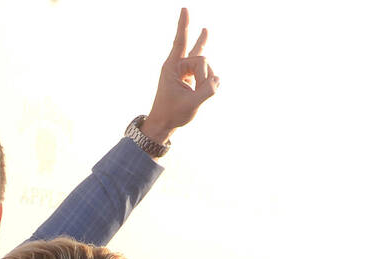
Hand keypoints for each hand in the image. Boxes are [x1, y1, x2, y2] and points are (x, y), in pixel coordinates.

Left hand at [142, 8, 219, 147]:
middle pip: (200, 58)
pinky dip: (209, 80)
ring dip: (207, 79)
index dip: (183, 25)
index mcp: (171, 68)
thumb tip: (218, 80)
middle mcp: (178, 65)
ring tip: (202, 89)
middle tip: (207, 86)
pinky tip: (210, 73)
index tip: (184, 8)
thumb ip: (207, 91)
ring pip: (205, 64)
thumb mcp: (192, 105)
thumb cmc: (172, 114)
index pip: (180, 42)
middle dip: (205, 75)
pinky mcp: (190, 77)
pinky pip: (205, 70)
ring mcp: (184, 70)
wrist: (163, 124)